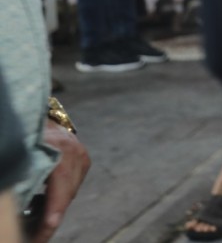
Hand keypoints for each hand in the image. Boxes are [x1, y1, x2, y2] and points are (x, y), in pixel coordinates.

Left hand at [30, 120, 90, 242]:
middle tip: (37, 238)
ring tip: (38, 228)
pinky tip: (45, 206)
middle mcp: (74, 152)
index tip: (45, 231)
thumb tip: (18, 203)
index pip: (60, 189)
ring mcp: (81, 155)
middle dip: (51, 219)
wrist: (34, 111)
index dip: (52, 214)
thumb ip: (26, 175)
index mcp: (58, 150)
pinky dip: (59, 197)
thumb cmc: (21, 136)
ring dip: (55, 209)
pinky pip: (72, 185)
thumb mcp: (20, 156)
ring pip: (70, 192)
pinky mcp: (83, 158)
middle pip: (66, 195)